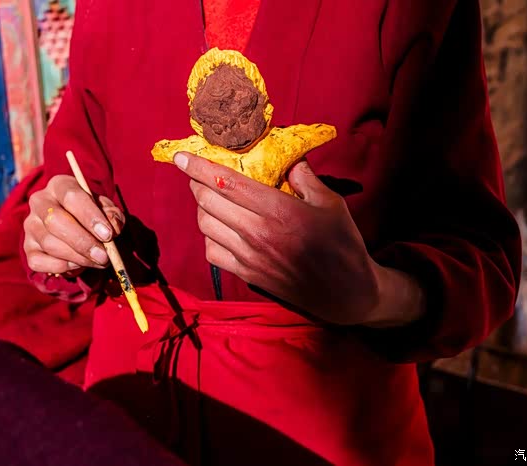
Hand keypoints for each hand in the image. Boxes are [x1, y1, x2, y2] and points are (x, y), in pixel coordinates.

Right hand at [23, 175, 124, 273]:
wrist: (77, 227)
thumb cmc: (93, 214)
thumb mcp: (106, 209)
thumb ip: (112, 215)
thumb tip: (113, 228)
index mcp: (60, 185)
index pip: (72, 196)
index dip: (90, 216)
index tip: (108, 235)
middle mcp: (40, 202)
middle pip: (55, 221)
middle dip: (82, 242)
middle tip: (103, 256)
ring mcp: (31, 225)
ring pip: (50, 244)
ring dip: (78, 258)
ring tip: (98, 261)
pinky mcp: (28, 248)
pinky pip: (39, 262)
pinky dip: (61, 267)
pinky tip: (78, 264)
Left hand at [174, 152, 425, 327]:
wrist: (346, 294)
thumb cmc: (342, 244)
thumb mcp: (330, 203)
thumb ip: (303, 176)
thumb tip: (283, 154)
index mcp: (279, 210)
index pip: (227, 182)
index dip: (198, 167)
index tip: (180, 156)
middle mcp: (258, 233)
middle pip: (208, 201)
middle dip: (197, 183)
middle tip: (200, 175)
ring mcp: (249, 257)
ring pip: (205, 225)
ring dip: (202, 208)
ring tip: (212, 198)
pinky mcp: (247, 274)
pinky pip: (211, 252)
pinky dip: (209, 236)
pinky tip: (220, 228)